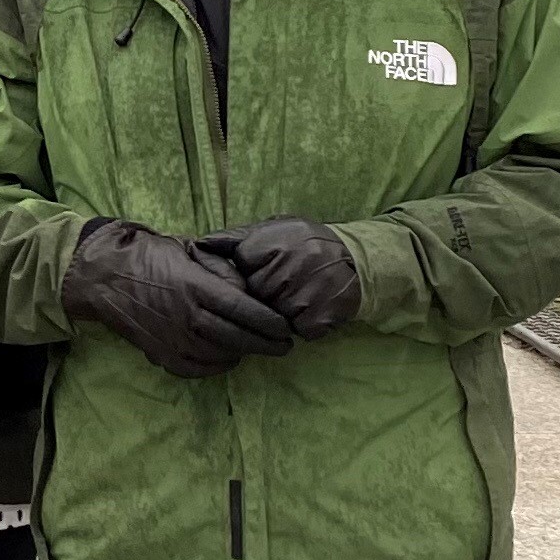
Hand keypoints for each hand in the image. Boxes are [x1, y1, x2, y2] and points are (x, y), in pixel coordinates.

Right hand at [61, 219, 294, 378]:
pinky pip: (197, 369)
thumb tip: (247, 289)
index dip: (270, 323)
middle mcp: (187, 316)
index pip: (245, 310)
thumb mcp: (188, 249)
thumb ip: (220, 268)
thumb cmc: (149, 256)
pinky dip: (216, 367)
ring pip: (221, 356)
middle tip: (283, 346)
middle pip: (238, 337)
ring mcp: (173, 339)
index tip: (285, 328)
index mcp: (196, 286)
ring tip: (253, 348)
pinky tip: (226, 359)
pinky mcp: (160, 354)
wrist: (103, 277)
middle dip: (266, 344)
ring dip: (242, 354)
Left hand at [213, 219, 362, 339]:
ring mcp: (301, 298)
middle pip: (254, 298)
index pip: (238, 274)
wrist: (358, 260)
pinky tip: (313, 306)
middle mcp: (284, 271)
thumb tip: (200, 244)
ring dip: (283, 311)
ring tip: (300, 293)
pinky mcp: (317, 319)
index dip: (248, 275)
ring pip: (273, 318)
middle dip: (264, 295)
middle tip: (284, 283)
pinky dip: (304, 324)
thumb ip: (236, 237)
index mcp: (269, 246)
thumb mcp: (274, 229)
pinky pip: (297, 331)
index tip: (263, 270)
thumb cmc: (308, 243)